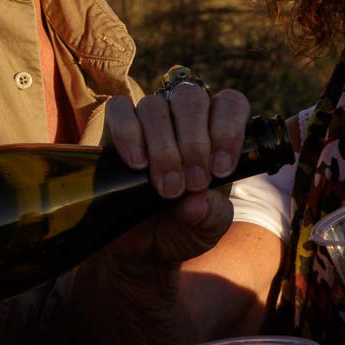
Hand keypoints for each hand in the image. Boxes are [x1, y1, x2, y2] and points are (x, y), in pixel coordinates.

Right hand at [103, 82, 250, 263]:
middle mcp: (182, 116)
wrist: (141, 246)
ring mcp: (148, 118)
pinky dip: (128, 132)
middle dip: (194, 143)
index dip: (228, 129)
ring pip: (155, 106)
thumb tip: (195, 202)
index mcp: (216, 130)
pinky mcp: (114, 127)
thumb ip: (209, 215)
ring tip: (167, 186)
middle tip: (193, 182)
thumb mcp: (206, 228)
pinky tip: (137, 163)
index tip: (221, 169)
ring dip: (163, 146)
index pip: (229, 103)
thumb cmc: (183, 226)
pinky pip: (119, 109)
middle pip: (191, 98)